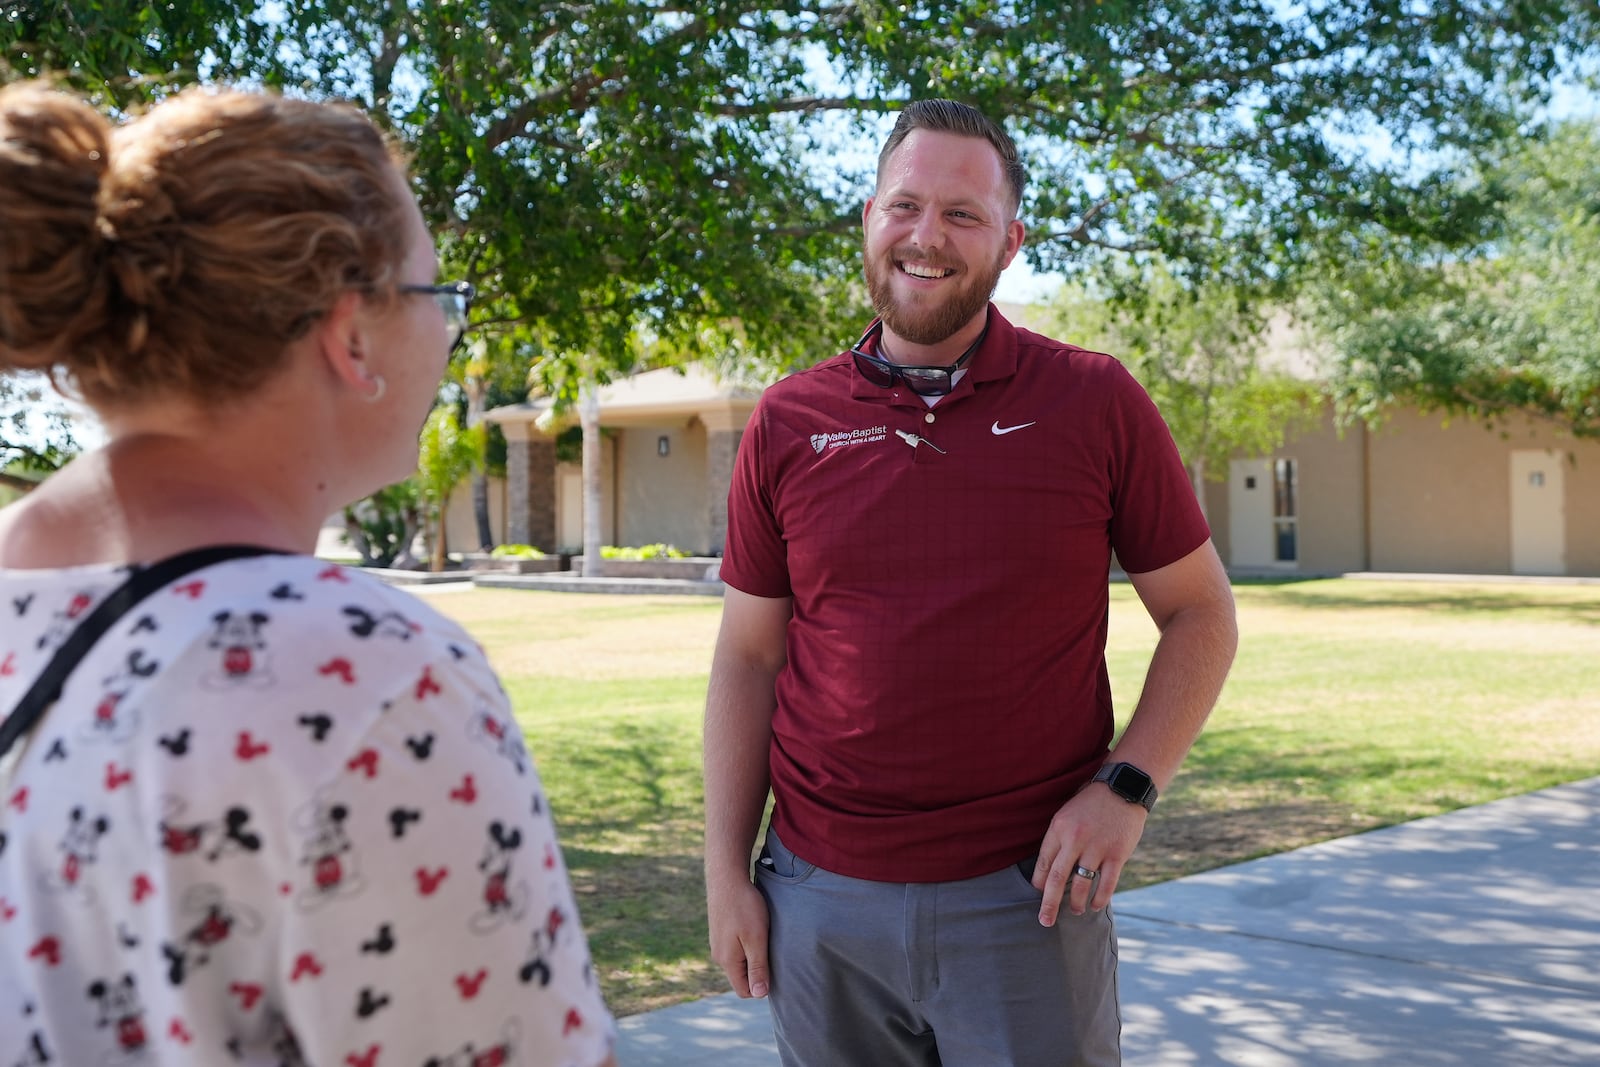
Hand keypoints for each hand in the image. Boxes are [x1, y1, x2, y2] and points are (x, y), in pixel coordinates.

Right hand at [707, 876, 770, 997]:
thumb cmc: (744, 907)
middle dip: (758, 971)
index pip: (744, 991)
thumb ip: (757, 967)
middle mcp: (719, 956)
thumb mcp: (756, 938)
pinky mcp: (720, 932)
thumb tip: (759, 994)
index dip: (761, 986)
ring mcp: (718, 943)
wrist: (726, 877)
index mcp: (727, 961)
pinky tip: (755, 927)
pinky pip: (736, 948)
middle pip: (742, 977)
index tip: (775, 967)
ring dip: (754, 956)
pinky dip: (748, 944)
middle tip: (773, 950)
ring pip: (740, 961)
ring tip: (765, 937)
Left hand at [1030, 785, 1147, 925]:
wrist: (1122, 788)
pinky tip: (1094, 906)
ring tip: (1074, 910)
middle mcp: (1074, 839)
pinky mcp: (1117, 854)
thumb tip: (1049, 869)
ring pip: (1081, 884)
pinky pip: (1106, 884)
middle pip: (1056, 878)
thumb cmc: (1090, 803)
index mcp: (1058, 828)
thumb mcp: (1067, 815)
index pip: (1043, 862)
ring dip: (1075, 902)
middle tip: (1044, 921)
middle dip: (1048, 904)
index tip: (1039, 894)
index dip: (1039, 882)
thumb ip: (1059, 839)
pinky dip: (1099, 899)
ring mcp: (1096, 848)